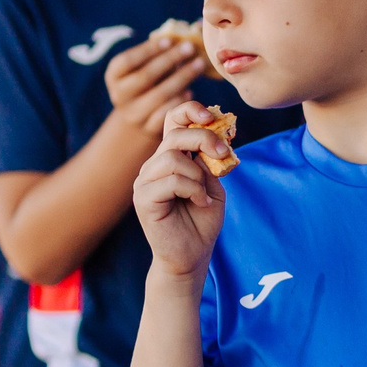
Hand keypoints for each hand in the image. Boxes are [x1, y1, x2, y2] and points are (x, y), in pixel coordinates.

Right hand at [104, 27, 206, 136]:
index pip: (127, 61)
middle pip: (146, 76)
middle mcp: (120, 95)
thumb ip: (158, 52)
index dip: (148, 50)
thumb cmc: (146, 83)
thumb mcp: (142, 67)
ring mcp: (134, 114)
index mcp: (114, 76)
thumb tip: (187, 30)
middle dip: (170, 60)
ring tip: (199, 64)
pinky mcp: (149, 128)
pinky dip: (180, 100)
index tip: (169, 40)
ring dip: (182, 77)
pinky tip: (190, 91)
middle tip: (190, 47)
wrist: (137, 119)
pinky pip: (168, 112)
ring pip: (160, 94)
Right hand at [132, 103, 230, 279]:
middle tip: (223, 154)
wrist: (192, 255)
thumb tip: (213, 137)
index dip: (190, 111)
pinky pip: (171, 181)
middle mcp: (154, 165)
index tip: (212, 116)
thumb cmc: (202, 220)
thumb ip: (209, 161)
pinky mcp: (143, 199)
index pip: (173, 120)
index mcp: (170, 157)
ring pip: (173, 158)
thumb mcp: (213, 184)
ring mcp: (145, 182)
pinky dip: (193, 190)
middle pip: (175, 135)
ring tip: (204, 194)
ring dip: (198, 175)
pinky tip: (200, 203)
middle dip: (204, 139)